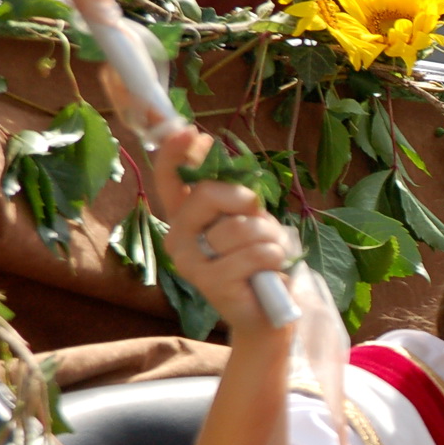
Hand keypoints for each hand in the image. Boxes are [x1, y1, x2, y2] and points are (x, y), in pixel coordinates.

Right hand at [154, 128, 293, 340]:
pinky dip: (273, 259)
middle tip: (258, 219)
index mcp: (185, 219)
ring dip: (268, 237)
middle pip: (208, 194)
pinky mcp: (210, 283)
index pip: (170, 180)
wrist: (267, 312)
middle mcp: (178, 238)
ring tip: (268, 255)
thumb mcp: (248, 219)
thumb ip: (233, 194)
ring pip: (240, 227)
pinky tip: (268, 273)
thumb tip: (215, 152)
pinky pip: (254, 254)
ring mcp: (190, 262)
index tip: (194, 132)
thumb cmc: (258, 260)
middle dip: (244, 201)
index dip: (178, 153)